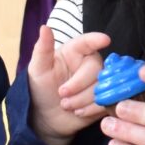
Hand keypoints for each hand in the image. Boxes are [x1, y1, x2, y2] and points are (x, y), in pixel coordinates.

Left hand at [24, 26, 112, 144]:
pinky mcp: (104, 99)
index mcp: (74, 52)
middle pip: (96, 69)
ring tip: (66, 105)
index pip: (87, 42)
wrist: (46, 117)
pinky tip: (78, 112)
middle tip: (61, 94)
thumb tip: (44, 27)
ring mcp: (98, 82)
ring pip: (102, 87)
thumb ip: (42, 49)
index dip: (96, 40)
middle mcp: (89, 64)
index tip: (105, 40)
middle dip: (78, 84)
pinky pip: (106, 101)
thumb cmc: (41, 88)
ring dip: (82, 99)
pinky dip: (91, 109)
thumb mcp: (37, 69)